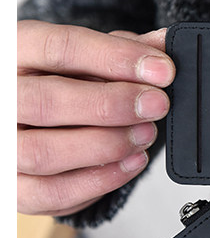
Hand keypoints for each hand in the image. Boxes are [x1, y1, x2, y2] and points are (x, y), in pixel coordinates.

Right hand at [17, 20, 174, 216]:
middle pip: (46, 102)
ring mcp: (2, 147)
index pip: (59, 47)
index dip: (115, 58)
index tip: (162, 69)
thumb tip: (164, 44)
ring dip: (107, 145)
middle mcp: (0, 99)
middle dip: (112, 105)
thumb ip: (122, 50)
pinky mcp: (15, 189)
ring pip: (45, 152)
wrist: (30, 122)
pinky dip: (100, 180)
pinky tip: (132, 162)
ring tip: (146, 134)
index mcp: (14, 51)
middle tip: (156, 105)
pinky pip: (54, 193)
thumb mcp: (87, 57)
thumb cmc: (60, 83)